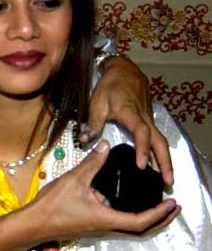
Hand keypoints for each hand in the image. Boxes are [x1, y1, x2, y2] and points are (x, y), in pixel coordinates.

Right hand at [31, 140, 178, 241]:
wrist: (34, 222)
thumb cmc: (53, 205)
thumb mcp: (74, 179)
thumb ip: (92, 162)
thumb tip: (106, 145)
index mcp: (106, 219)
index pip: (140, 220)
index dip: (158, 213)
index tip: (171, 203)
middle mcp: (106, 227)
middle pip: (141, 229)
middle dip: (160, 220)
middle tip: (173, 207)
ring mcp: (99, 228)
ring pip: (130, 228)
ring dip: (147, 219)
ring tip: (156, 205)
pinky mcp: (91, 225)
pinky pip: (119, 224)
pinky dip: (131, 216)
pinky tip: (125, 202)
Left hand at [83, 55, 173, 185]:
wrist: (124, 70)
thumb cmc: (110, 85)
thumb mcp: (97, 101)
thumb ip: (92, 122)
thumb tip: (83, 140)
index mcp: (131, 113)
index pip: (141, 132)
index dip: (142, 148)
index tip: (142, 165)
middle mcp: (144, 118)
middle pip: (159, 141)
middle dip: (164, 162)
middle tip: (166, 180)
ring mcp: (149, 119)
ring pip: (161, 141)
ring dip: (165, 159)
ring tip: (166, 178)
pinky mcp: (149, 120)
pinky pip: (157, 138)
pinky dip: (160, 152)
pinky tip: (157, 164)